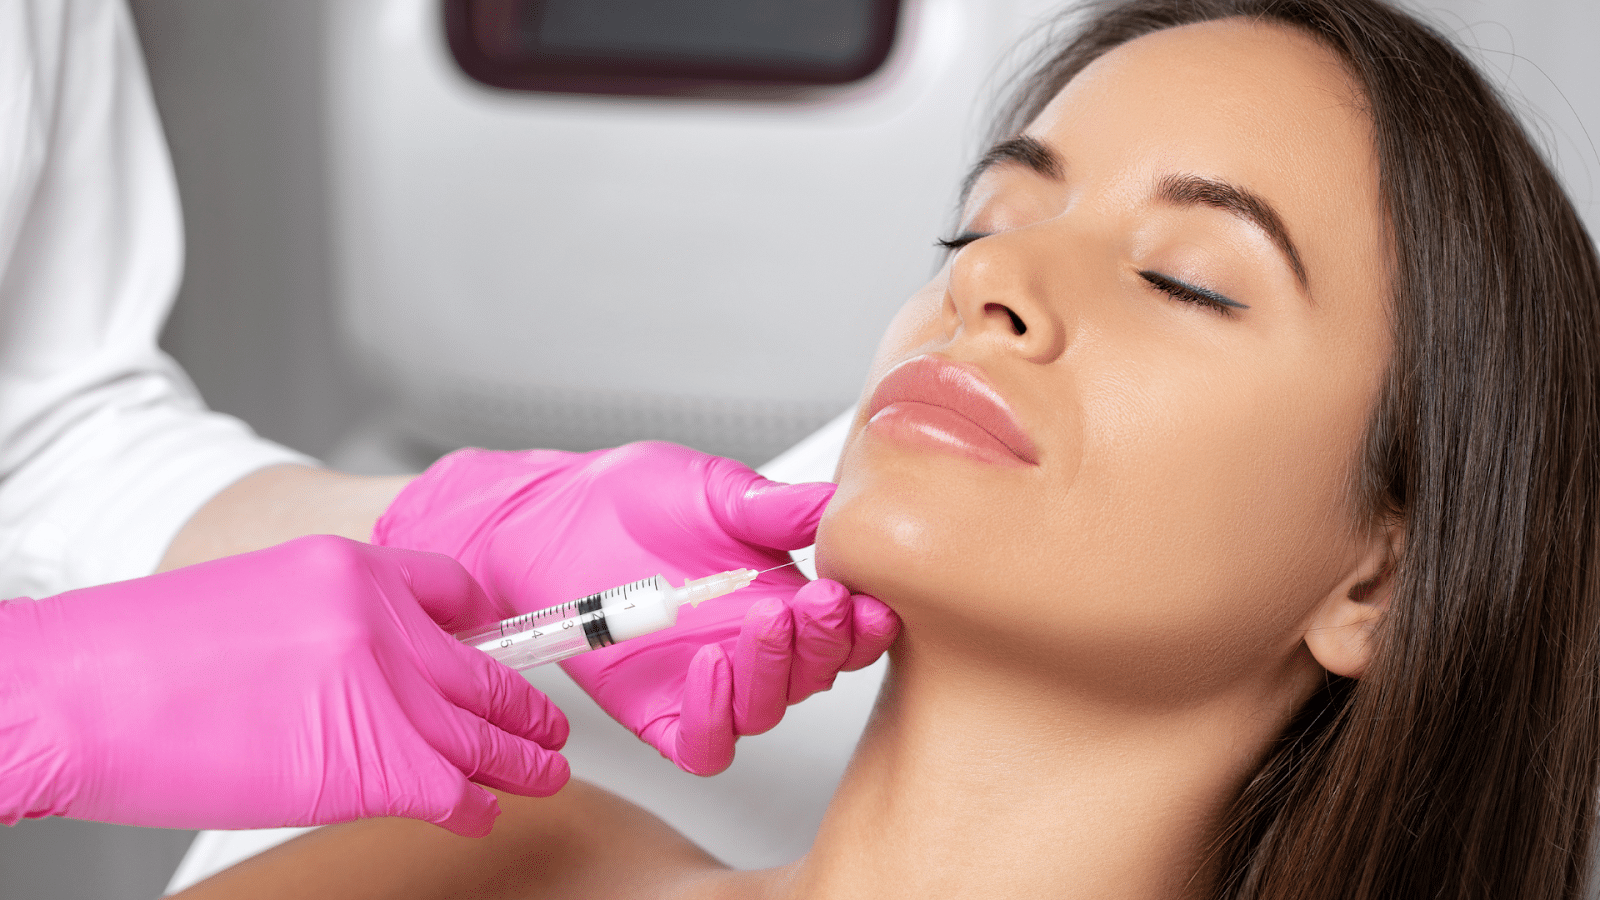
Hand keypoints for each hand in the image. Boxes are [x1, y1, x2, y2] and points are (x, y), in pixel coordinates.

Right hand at [0, 536, 568, 834]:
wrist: (76, 695)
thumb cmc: (140, 658)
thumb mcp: (257, 597)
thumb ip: (331, 622)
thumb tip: (373, 666)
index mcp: (352, 567)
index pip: (458, 591)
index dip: (490, 630)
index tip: (506, 652)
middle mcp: (382, 622)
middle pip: (486, 669)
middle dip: (525, 705)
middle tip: (547, 724)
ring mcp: (385, 690)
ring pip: (484, 732)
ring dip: (521, 761)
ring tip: (543, 772)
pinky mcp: (375, 762)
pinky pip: (453, 787)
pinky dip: (473, 805)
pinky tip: (477, 812)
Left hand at [373, 441, 898, 773]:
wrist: (549, 517)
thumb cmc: (630, 500)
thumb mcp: (716, 490)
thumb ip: (777, 507)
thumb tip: (842, 506)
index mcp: (782, 597)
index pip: (845, 630)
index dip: (861, 622)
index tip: (858, 595)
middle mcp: (752, 649)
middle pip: (816, 674)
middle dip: (825, 643)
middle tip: (820, 603)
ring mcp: (708, 684)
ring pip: (767, 711)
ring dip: (776, 674)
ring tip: (766, 622)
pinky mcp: (660, 713)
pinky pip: (703, 743)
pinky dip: (716, 718)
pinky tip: (710, 667)